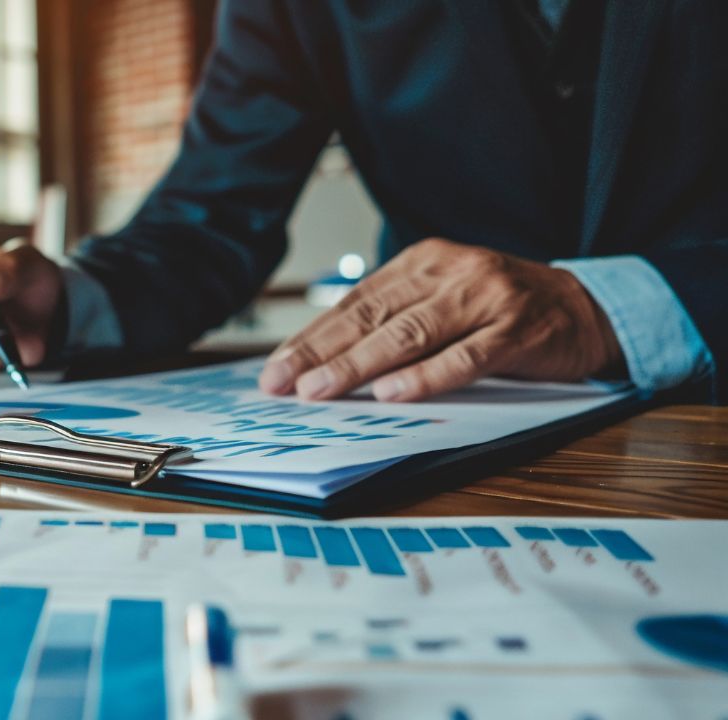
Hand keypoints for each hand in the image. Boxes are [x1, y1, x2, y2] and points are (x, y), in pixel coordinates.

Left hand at [258, 238, 622, 401]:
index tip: (275, 371)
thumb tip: (323, 361)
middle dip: (320, 354)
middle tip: (283, 384)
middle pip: (372, 318)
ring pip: (410, 335)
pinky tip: (393, 394)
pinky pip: (464, 357)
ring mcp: (485, 298)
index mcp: (421, 262)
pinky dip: (426, 377)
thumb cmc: (500, 310)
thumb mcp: (442, 299)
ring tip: (322, 390)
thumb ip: (393, 320)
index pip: (353, 304)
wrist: (585, 307)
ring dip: (360, 366)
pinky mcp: (516, 330)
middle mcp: (449, 272)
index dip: (310, 338)